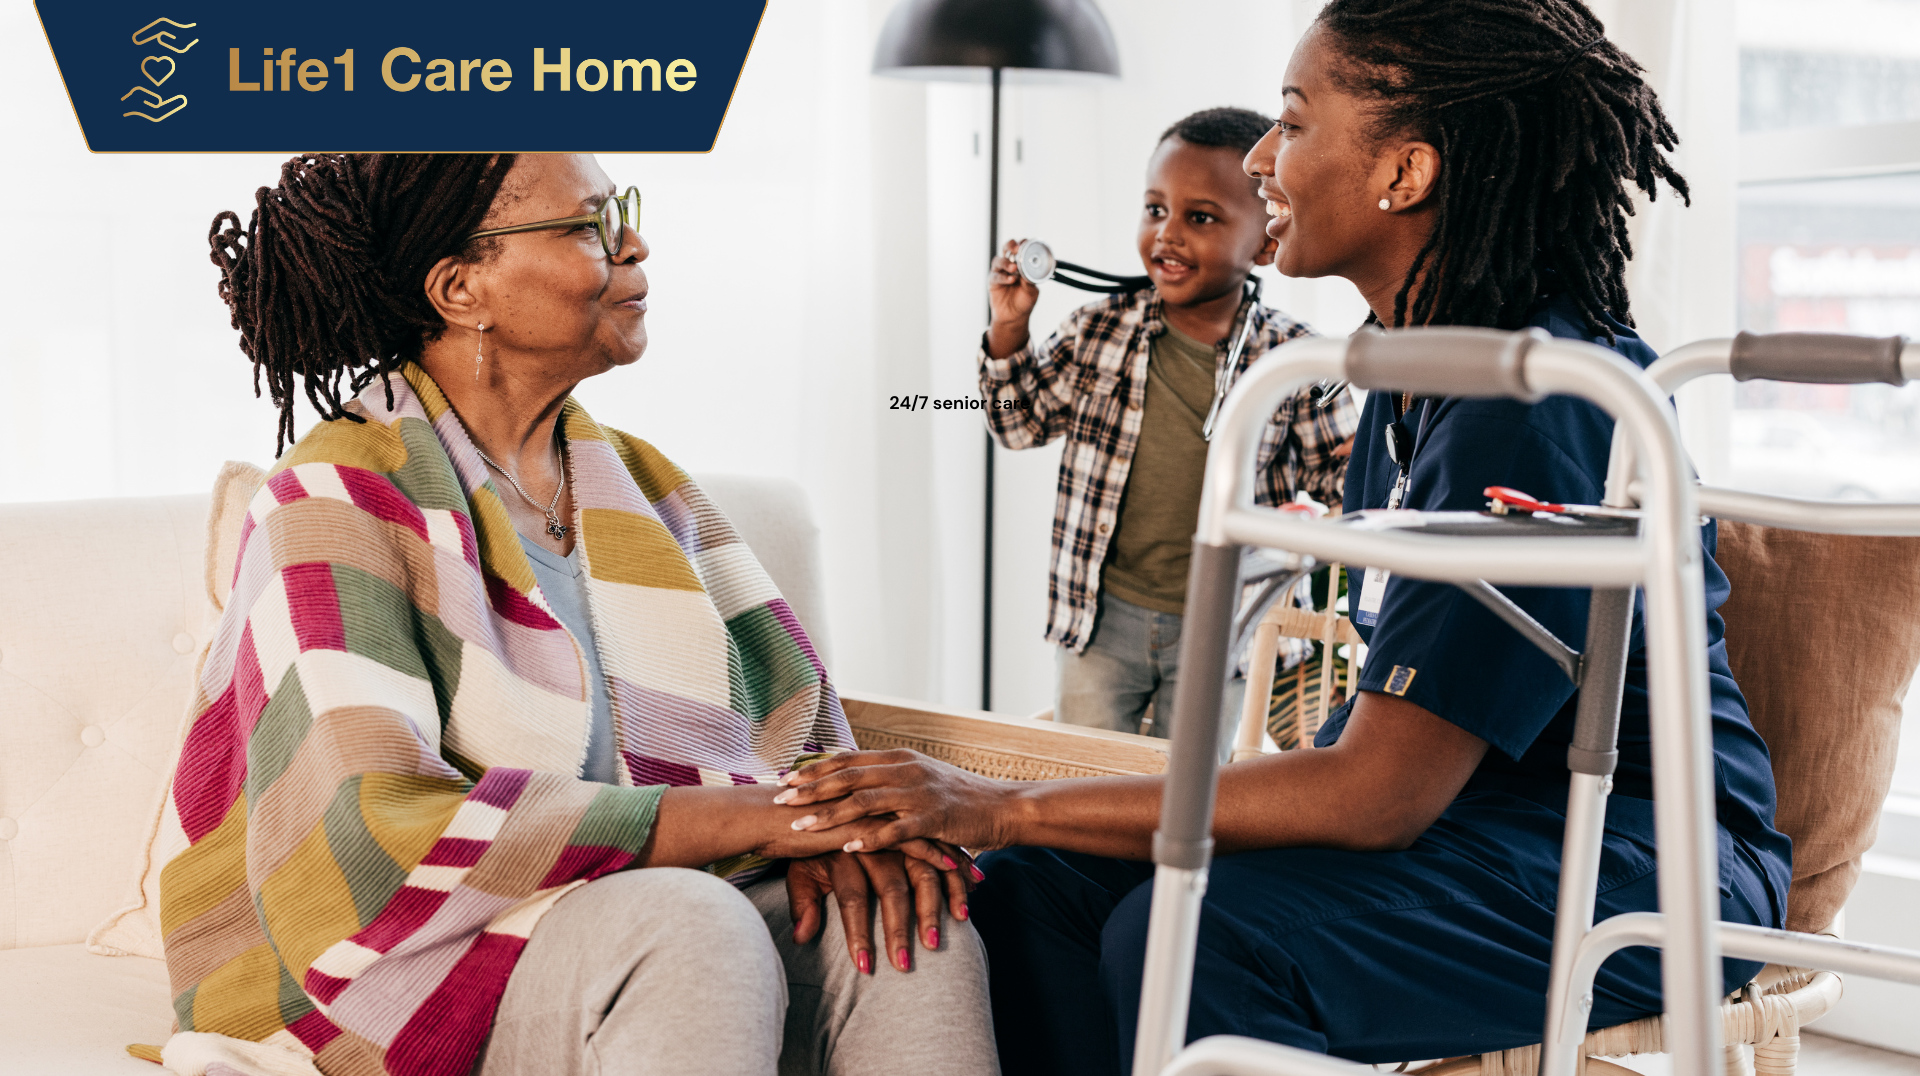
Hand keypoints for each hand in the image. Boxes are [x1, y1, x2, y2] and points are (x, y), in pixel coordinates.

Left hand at [775, 749, 1019, 852]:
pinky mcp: (933, 819)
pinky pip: (895, 830)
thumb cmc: (960, 797)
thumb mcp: (922, 778)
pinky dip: (870, 838)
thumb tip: (855, 779)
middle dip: (810, 788)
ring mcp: (919, 793)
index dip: (815, 768)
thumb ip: (889, 777)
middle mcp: (906, 769)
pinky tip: (848, 848)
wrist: (1003, 807)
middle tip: (780, 798)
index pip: (848, 759)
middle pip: (848, 776)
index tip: (786, 776)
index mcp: (900, 758)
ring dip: (830, 814)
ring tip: (801, 826)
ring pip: (865, 801)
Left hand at [786, 847, 977, 972]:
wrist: (823, 797)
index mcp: (841, 848)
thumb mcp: (801, 868)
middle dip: (897, 929)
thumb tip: (801, 937)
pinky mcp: (921, 829)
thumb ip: (802, 902)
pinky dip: (954, 883)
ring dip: (930, 911)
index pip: (852, 897)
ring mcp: (900, 834)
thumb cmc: (812, 843)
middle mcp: (874, 840)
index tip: (863, 966)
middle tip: (902, 965)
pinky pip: (942, 858)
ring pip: (921, 874)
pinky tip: (964, 910)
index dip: (858, 932)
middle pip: (891, 889)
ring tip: (933, 944)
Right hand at [986, 238, 1039, 357]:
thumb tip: (1028, 270)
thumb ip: (1030, 281)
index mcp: (1022, 263)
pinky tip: (1010, 280)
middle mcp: (1010, 265)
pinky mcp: (993, 282)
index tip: (1027, 244)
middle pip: (1007, 248)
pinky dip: (1003, 277)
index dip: (1024, 243)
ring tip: (1014, 268)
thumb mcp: (1032, 291)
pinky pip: (996, 276)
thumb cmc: (1025, 301)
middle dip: (1011, 245)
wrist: (1014, 317)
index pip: (1022, 248)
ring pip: (999, 260)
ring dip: (1006, 262)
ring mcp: (1000, 272)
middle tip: (1016, 249)